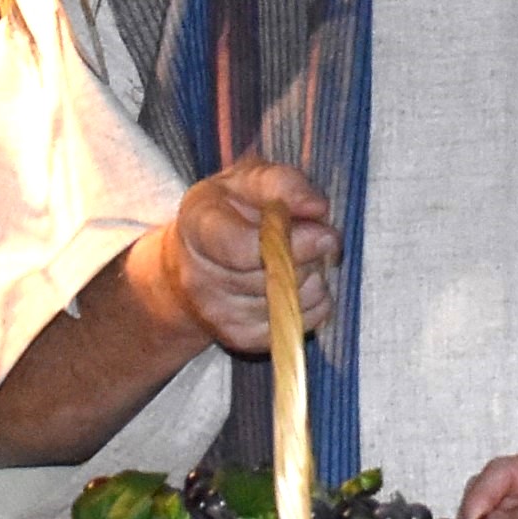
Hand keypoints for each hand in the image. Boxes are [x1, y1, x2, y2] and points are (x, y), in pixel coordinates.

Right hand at [128, 158, 335, 354]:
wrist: (195, 256)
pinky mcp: (238, 338)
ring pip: (291, 302)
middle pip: (274, 277)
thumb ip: (284, 185)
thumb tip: (316, 209)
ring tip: (302, 259)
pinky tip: (299, 284)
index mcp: (197, 225)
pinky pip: (297, 326)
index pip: (243, 248)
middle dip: (309, 255)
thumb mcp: (250, 180)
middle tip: (315, 237)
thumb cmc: (230, 210)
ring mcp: (215, 313)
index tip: (322, 229)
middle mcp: (197, 275)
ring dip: (312, 278)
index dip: (292, 241)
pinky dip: (312, 305)